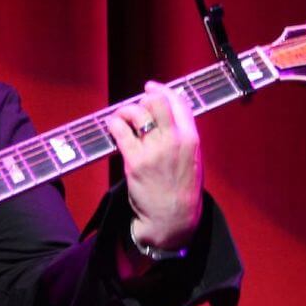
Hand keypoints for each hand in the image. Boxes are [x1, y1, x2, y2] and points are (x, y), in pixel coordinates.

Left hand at [106, 81, 203, 251]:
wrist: (172, 218)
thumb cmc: (182, 190)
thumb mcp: (193, 159)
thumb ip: (183, 136)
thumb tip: (166, 115)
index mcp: (191, 139)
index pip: (178, 102)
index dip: (162, 90)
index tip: (151, 87)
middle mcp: (174, 140)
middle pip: (157, 102)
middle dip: (144, 98)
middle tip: (137, 106)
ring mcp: (154, 150)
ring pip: (136, 112)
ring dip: (125, 111)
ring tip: (122, 118)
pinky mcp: (135, 161)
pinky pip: (120, 130)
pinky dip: (113, 123)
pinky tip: (112, 126)